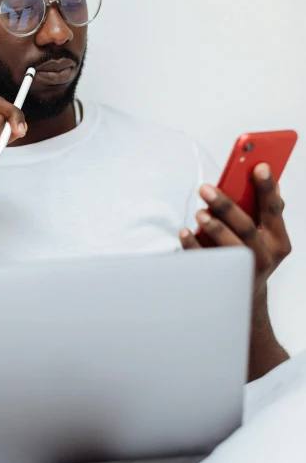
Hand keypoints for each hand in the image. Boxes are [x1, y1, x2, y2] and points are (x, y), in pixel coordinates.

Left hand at [179, 163, 290, 298]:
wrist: (244, 296)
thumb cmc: (253, 254)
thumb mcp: (267, 234)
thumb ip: (267, 209)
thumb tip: (270, 178)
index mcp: (278, 239)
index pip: (273, 209)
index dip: (267, 188)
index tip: (258, 166)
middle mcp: (265, 255)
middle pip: (247, 228)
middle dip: (226, 206)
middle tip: (206, 189)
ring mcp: (244, 270)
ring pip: (231, 248)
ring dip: (214, 228)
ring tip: (199, 213)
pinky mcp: (223, 279)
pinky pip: (207, 262)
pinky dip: (194, 246)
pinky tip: (185, 232)